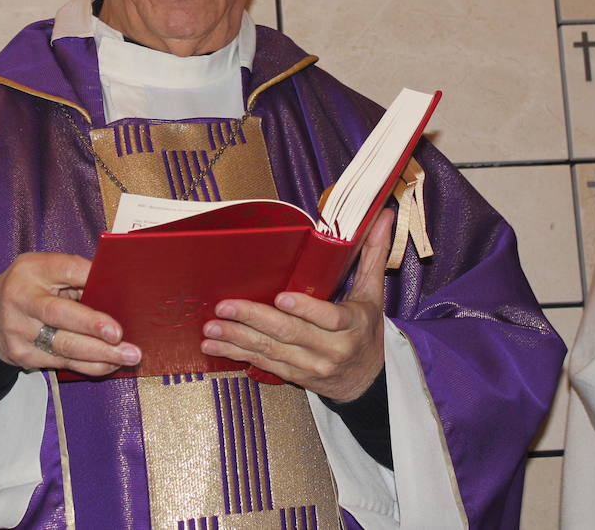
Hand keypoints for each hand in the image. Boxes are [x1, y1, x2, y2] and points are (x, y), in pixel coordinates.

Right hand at [0, 251, 139, 376]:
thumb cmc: (32, 287)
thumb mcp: (47, 270)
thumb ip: (76, 276)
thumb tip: (116, 293)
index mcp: (33, 269)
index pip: (68, 269)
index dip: (92, 279)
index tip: (116, 290)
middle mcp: (21, 298)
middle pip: (60, 314)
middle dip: (93, 326)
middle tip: (120, 336)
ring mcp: (19, 329)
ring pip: (63, 346)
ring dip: (100, 354)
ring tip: (127, 357)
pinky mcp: (22, 354)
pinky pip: (61, 362)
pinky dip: (89, 365)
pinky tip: (109, 364)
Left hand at [199, 208, 393, 401]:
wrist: (366, 381)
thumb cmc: (366, 330)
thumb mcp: (373, 294)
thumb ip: (373, 253)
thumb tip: (383, 214)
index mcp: (353, 324)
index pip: (329, 318)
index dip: (305, 309)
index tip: (280, 297)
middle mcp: (332, 349)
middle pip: (290, 334)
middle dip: (254, 319)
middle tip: (224, 306)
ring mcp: (311, 366)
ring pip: (271, 351)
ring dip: (237, 339)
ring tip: (211, 328)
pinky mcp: (295, 376)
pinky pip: (263, 365)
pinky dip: (237, 355)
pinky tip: (214, 347)